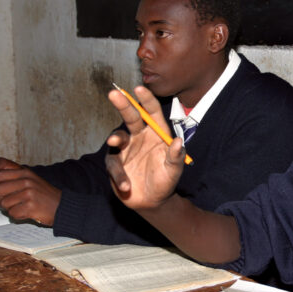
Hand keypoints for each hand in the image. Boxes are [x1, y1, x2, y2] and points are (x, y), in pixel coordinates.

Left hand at [0, 168, 61, 225]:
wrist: (62, 206)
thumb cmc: (44, 196)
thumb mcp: (31, 181)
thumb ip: (14, 180)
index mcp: (26, 173)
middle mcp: (27, 181)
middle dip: (0, 198)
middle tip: (11, 202)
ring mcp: (29, 194)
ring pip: (4, 203)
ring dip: (10, 208)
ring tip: (22, 207)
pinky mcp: (31, 206)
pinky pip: (12, 213)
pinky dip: (17, 215)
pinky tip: (27, 212)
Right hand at [106, 85, 184, 209]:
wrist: (153, 202)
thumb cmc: (166, 182)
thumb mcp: (174, 170)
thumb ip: (176, 157)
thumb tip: (179, 142)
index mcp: (155, 134)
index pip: (151, 112)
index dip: (146, 100)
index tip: (139, 88)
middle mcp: (139, 137)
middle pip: (130, 117)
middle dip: (123, 104)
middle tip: (114, 94)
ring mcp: (125, 149)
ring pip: (117, 137)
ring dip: (115, 138)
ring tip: (114, 141)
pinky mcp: (115, 163)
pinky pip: (113, 164)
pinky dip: (119, 174)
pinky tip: (126, 185)